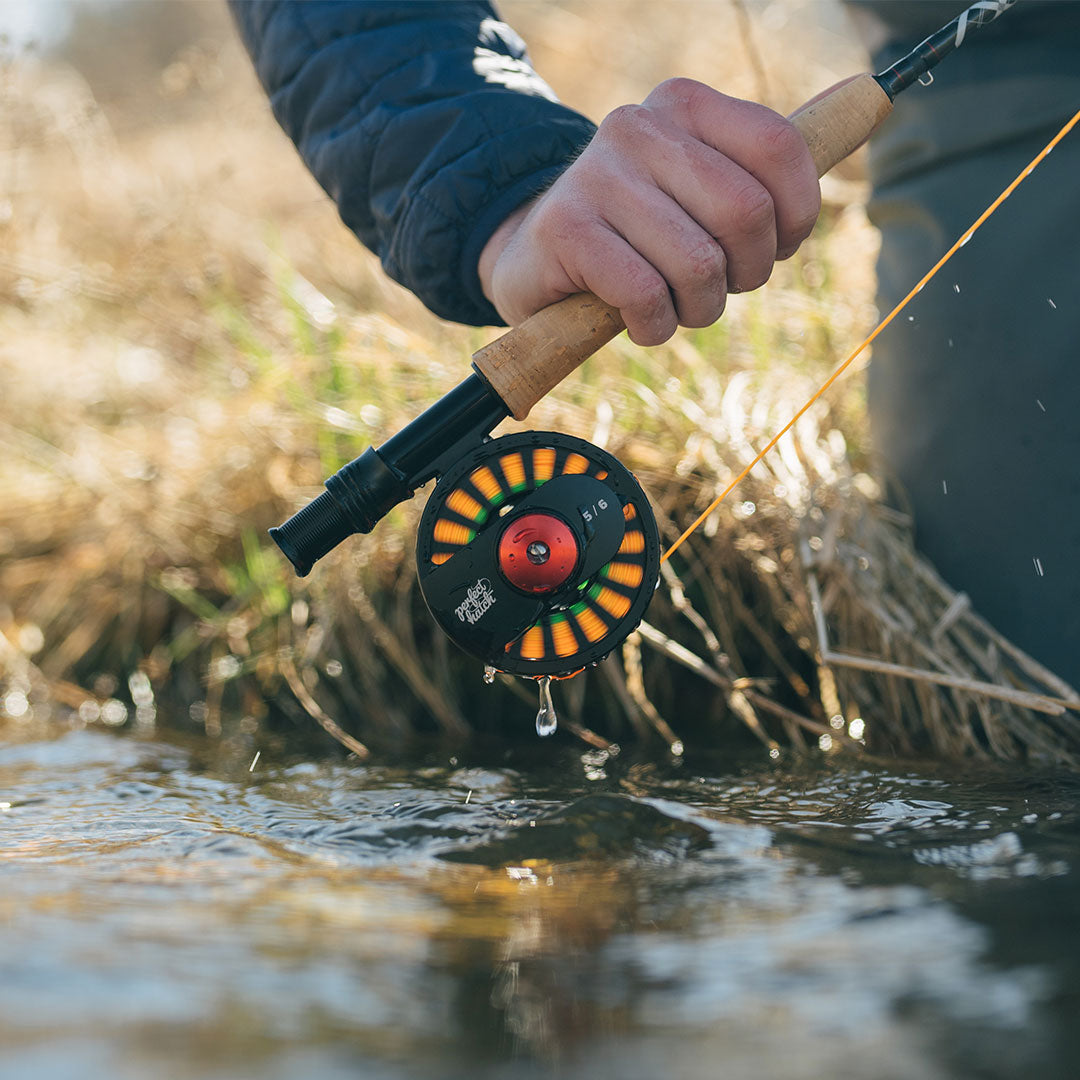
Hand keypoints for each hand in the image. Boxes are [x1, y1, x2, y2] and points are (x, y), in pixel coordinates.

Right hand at [478, 78, 820, 345]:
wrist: (533, 261)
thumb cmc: (634, 235)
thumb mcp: (694, 191)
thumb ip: (757, 169)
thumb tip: (865, 105)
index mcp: (684, 106)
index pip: (780, 148)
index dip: (797, 218)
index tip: (777, 250)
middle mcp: (640, 126)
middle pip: (746, 213)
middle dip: (748, 274)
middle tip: (721, 288)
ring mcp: (598, 175)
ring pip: (698, 263)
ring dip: (699, 309)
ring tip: (675, 308)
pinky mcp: (567, 229)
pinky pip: (647, 294)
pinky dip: (655, 326)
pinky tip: (640, 322)